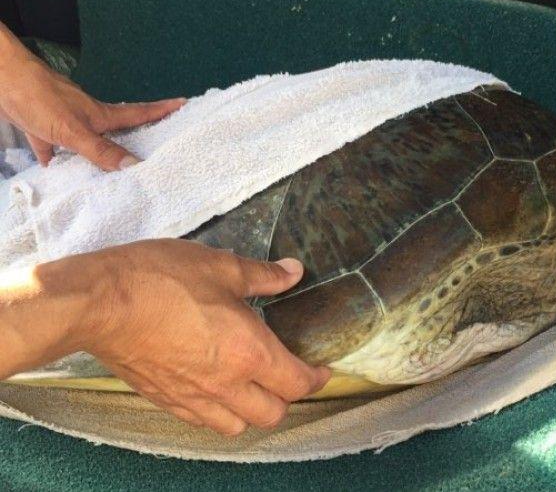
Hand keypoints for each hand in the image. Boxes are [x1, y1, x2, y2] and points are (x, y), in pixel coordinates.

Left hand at [0, 22, 183, 169]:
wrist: (2, 80)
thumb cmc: (40, 100)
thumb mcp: (74, 130)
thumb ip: (102, 150)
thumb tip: (135, 167)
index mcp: (100, 116)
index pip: (138, 113)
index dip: (161, 110)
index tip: (183, 104)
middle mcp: (87, 117)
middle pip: (117, 128)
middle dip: (137, 134)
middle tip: (158, 140)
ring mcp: (65, 120)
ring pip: (89, 139)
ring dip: (100, 150)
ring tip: (113, 168)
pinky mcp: (42, 125)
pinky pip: (56, 146)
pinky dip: (60, 158)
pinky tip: (59, 171)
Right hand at [1, 239, 329, 434]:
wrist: (98, 303)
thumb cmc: (160, 279)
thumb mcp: (220, 266)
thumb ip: (263, 276)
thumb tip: (293, 272)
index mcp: (249, 352)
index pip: (297, 382)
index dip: (317, 377)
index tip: (322, 368)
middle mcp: (226, 384)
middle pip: (273, 413)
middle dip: (288, 397)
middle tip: (288, 373)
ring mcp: (193, 397)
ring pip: (238, 425)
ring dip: (253, 410)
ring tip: (253, 385)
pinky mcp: (165, 399)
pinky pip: (202, 422)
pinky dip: (218, 413)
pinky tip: (216, 390)